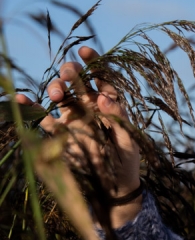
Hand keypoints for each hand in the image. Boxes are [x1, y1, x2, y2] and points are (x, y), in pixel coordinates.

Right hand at [15, 45, 142, 227]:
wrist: (113, 188)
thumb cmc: (126, 162)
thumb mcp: (128, 141)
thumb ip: (118, 119)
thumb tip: (104, 97)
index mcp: (109, 104)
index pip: (102, 77)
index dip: (94, 62)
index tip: (85, 50)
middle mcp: (89, 106)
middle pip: (77, 82)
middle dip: (71, 73)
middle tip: (68, 74)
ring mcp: (73, 118)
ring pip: (61, 96)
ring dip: (56, 89)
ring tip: (56, 94)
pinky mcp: (60, 133)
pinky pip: (43, 118)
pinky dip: (32, 107)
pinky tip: (22, 98)